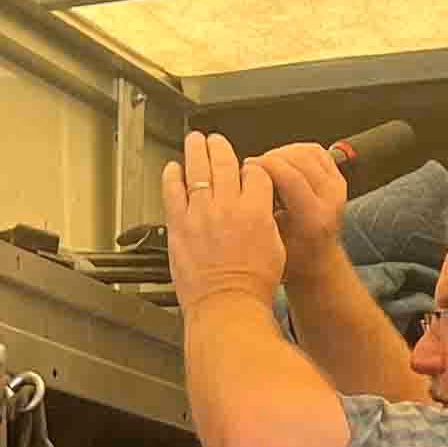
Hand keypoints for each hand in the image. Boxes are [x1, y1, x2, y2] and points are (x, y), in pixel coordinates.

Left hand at [161, 132, 284, 312]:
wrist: (227, 306)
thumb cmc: (252, 287)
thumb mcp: (276, 248)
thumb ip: (266, 221)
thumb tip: (259, 209)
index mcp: (256, 210)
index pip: (255, 172)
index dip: (251, 166)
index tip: (247, 168)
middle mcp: (228, 206)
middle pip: (224, 162)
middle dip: (220, 147)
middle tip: (216, 140)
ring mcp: (201, 213)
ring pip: (197, 169)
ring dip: (196, 150)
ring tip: (195, 141)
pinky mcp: (180, 225)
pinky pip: (172, 191)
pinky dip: (171, 176)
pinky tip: (172, 169)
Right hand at [256, 141, 350, 260]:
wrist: (317, 262)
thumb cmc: (292, 257)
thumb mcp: (270, 240)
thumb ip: (261, 210)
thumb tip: (244, 180)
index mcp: (314, 220)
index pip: (291, 178)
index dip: (266, 164)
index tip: (248, 166)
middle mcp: (331, 202)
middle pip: (300, 159)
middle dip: (272, 157)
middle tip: (255, 167)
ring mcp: (337, 189)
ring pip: (308, 152)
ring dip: (284, 153)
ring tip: (268, 167)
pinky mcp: (338, 179)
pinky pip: (316, 152)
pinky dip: (296, 151)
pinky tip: (283, 164)